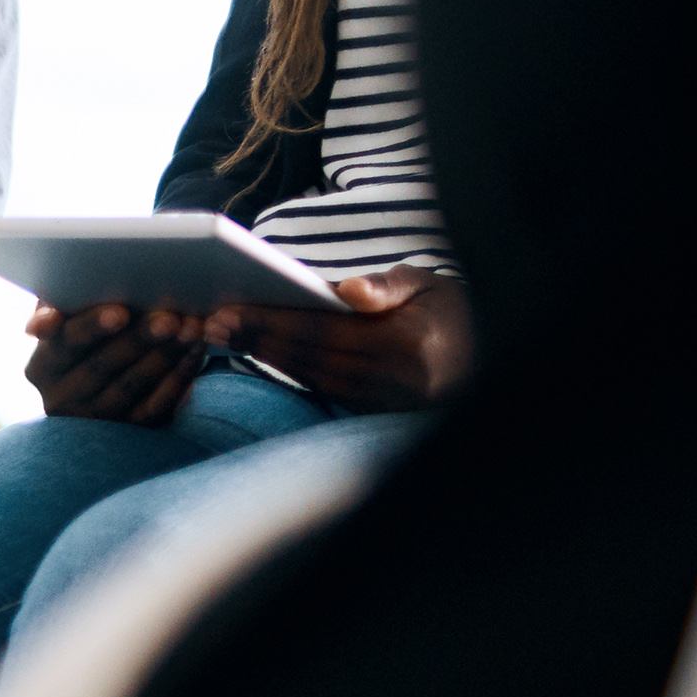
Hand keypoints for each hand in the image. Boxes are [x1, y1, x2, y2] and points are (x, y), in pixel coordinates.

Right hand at [24, 300, 218, 426]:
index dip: (91, 328)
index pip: (64, 343)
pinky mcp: (128, 430)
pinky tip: (195, 350)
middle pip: (102, 365)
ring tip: (191, 326)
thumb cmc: (86, 335)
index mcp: (41, 368)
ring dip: (165, 354)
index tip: (120, 313)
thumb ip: (56, 310)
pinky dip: (179, 375)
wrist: (103, 381)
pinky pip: (156, 404)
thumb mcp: (65, 321)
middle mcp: (60, 399)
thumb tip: (40, 325)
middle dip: (140, 338)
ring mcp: (95, 418)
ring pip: (131, 385)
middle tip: (170, 317)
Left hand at [218, 267, 468, 414]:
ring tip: (223, 335)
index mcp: (404, 345)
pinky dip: (286, 370)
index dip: (273, 321)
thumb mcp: (431, 285)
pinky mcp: (371, 411)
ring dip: (263, 356)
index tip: (232, 309)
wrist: (485, 360)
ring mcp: (379, 401)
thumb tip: (347, 292)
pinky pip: (320, 388)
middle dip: (256, 339)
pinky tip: (258, 352)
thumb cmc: (452, 313)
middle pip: (307, 357)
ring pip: (308, 376)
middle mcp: (389, 380)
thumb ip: (389, 286)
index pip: (323, 332)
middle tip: (211, 323)